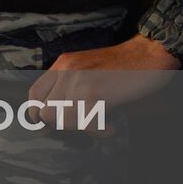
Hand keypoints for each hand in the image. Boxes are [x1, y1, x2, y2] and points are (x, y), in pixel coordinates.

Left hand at [27, 35, 179, 134]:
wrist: (147, 52)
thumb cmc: (123, 64)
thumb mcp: (87, 66)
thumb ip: (70, 83)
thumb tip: (58, 112)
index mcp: (62, 64)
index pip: (35, 93)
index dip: (36, 113)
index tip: (44, 125)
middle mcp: (66, 71)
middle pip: (47, 111)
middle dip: (64, 124)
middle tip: (84, 122)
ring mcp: (78, 82)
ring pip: (64, 121)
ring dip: (82, 128)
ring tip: (100, 123)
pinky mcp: (93, 93)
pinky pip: (86, 125)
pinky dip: (99, 131)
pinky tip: (110, 126)